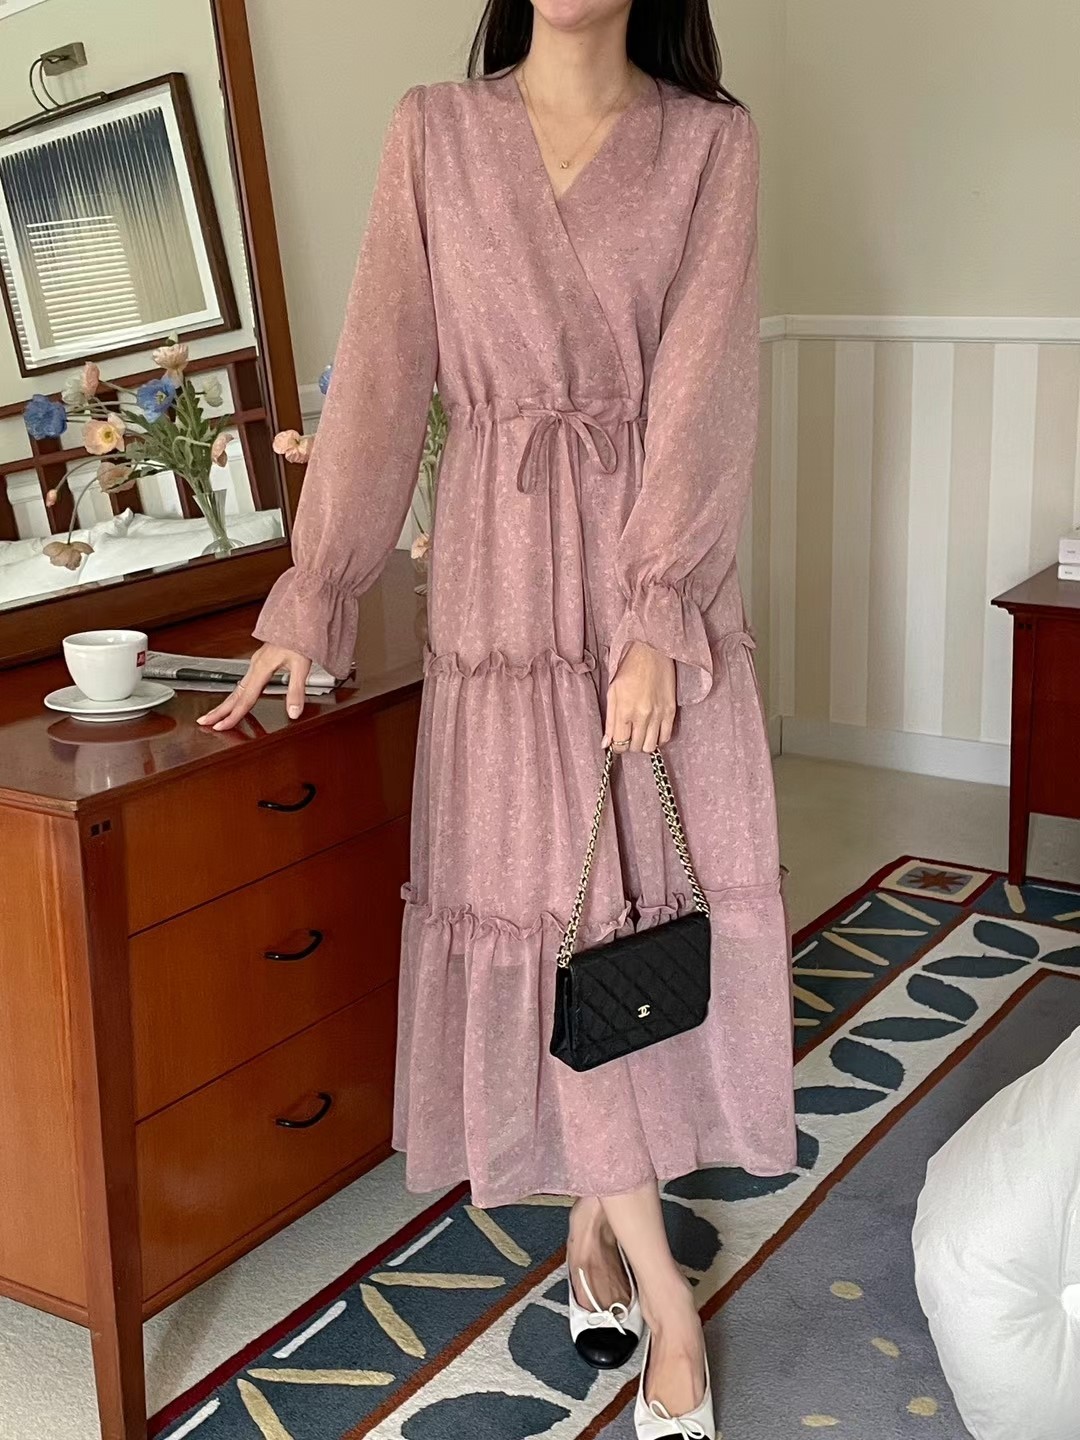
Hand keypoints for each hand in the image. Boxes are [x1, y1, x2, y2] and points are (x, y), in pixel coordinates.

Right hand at [196, 644, 311, 731]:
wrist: (299, 618)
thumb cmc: (299, 638)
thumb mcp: (302, 666)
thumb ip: (296, 691)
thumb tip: (293, 712)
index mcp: (262, 668)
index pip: (245, 698)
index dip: (233, 715)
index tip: (221, 726)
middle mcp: (255, 666)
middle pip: (233, 694)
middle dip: (218, 710)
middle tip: (203, 722)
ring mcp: (256, 664)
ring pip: (236, 688)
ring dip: (224, 703)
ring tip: (214, 715)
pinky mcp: (259, 662)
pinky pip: (243, 682)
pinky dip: (235, 694)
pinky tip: (235, 699)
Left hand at [602, 640, 675, 752]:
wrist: (652, 652)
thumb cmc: (629, 668)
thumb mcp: (613, 692)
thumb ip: (610, 721)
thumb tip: (606, 743)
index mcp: (625, 710)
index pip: (620, 744)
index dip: (617, 746)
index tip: (617, 741)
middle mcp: (643, 715)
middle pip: (636, 747)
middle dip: (630, 745)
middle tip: (628, 735)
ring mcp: (659, 714)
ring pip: (651, 746)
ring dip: (644, 744)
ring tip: (640, 733)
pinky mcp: (671, 711)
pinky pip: (666, 736)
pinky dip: (658, 738)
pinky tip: (653, 730)